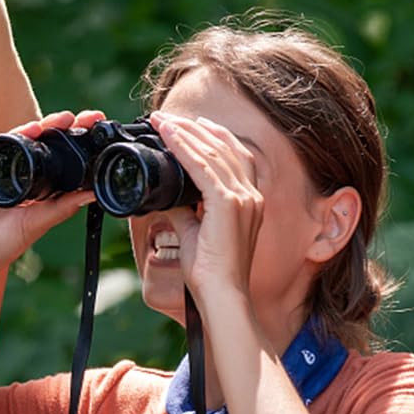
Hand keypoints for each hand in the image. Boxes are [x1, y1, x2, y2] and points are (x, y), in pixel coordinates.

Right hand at [0, 109, 99, 289]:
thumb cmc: (1, 244)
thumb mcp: (38, 223)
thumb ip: (64, 207)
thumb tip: (93, 193)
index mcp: (32, 181)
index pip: (54, 153)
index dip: (71, 139)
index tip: (93, 126)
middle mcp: (12, 170)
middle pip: (35, 140)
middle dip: (55, 126)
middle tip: (76, 118)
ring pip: (12, 140)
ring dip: (29, 129)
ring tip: (47, 125)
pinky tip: (4, 137)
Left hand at [148, 109, 264, 312]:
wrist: (220, 294)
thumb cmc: (209, 274)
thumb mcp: (195, 235)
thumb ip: (184, 215)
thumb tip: (166, 203)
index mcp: (249, 201)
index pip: (233, 157)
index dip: (211, 137)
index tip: (189, 126)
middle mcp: (251, 195)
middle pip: (224, 148)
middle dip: (194, 129)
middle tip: (167, 118)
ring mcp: (242, 198)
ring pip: (213, 152)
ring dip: (185, 133)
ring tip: (162, 121)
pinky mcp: (228, 204)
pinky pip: (203, 166)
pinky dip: (184, 147)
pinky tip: (169, 135)